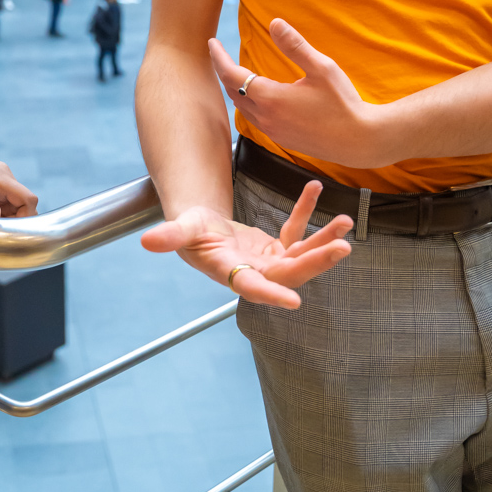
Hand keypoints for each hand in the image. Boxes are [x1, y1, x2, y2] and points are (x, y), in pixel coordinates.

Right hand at [142, 180, 352, 308]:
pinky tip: (315, 189)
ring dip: (323, 241)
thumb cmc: (190, 232)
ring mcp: (270, 263)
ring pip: (301, 255)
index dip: (272, 294)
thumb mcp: (182, 229)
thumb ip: (170, 235)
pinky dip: (306, 213)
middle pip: (289, 273)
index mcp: (231, 272)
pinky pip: (296, 232)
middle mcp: (255, 273)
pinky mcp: (277, 250)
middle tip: (341, 248)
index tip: (293, 302)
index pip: (252, 287)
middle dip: (315, 262)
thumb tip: (146, 241)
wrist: (200, 231)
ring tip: (345, 224)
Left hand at [209, 20, 392, 166]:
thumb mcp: (321, 68)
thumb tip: (274, 22)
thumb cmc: (343, 103)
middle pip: (231, 91)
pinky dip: (246, 103)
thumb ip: (295, 45)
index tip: (211, 42)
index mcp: (270, 98)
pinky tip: (254, 96)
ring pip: (241, 107)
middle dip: (222, 71)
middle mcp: (265, 117)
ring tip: (232, 72)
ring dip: (233, 88)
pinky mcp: (282, 139)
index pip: (231, 74)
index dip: (218, 57)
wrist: (360, 141)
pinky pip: (254, 119)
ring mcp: (273, 131)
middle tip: (218, 53)